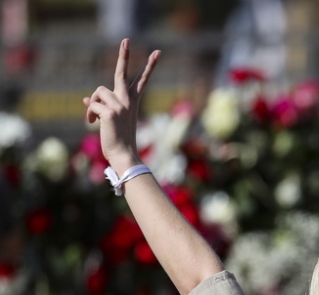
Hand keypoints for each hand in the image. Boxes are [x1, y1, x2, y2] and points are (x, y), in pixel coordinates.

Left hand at [82, 39, 160, 172]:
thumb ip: (101, 107)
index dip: (149, 66)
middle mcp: (128, 100)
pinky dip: (89, 114)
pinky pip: (91, 104)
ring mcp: (120, 105)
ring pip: (97, 92)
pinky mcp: (110, 112)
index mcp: (132, 102)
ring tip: (95, 118)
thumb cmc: (118, 139)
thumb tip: (85, 100)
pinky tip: (93, 123)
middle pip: (121, 73)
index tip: (157, 52)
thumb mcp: (110, 120)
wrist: (124, 155)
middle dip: (124, 55)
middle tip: (126, 40)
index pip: (141, 80)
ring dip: (93, 103)